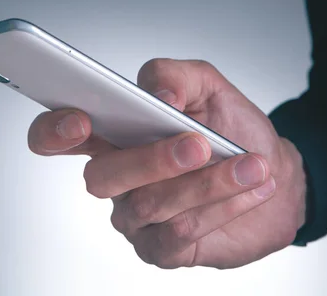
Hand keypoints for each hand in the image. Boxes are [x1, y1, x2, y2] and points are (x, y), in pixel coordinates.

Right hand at [28, 58, 306, 268]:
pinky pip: (181, 231)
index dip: (54, 131)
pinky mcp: (162, 249)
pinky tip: (251, 187)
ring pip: (150, 204)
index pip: (57, 136)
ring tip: (249, 165)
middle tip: (198, 145)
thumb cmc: (233, 131)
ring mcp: (135, 217)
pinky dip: (222, 205)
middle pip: (103, 177)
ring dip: (206, 183)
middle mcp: (117, 178)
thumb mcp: (209, 89)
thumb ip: (176, 78)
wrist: (271, 174)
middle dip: (151, 160)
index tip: (80, 121)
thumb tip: (159, 97)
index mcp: (115, 135)